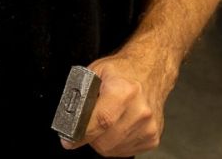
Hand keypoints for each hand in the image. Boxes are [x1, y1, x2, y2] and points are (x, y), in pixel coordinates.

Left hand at [61, 51, 176, 155]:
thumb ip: (81, 94)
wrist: (151, 71)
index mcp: (124, 91)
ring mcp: (149, 127)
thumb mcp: (96, 72)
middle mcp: (139, 111)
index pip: (101, 121)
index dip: (81, 134)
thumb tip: (69, 117)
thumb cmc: (123, 70)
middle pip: (106, 141)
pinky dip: (116, 144)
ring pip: (113, 149)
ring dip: (103, 141)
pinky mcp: (153, 137)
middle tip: (87, 125)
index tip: (68, 140)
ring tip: (105, 122)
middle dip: (90, 138)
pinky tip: (117, 127)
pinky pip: (126, 151)